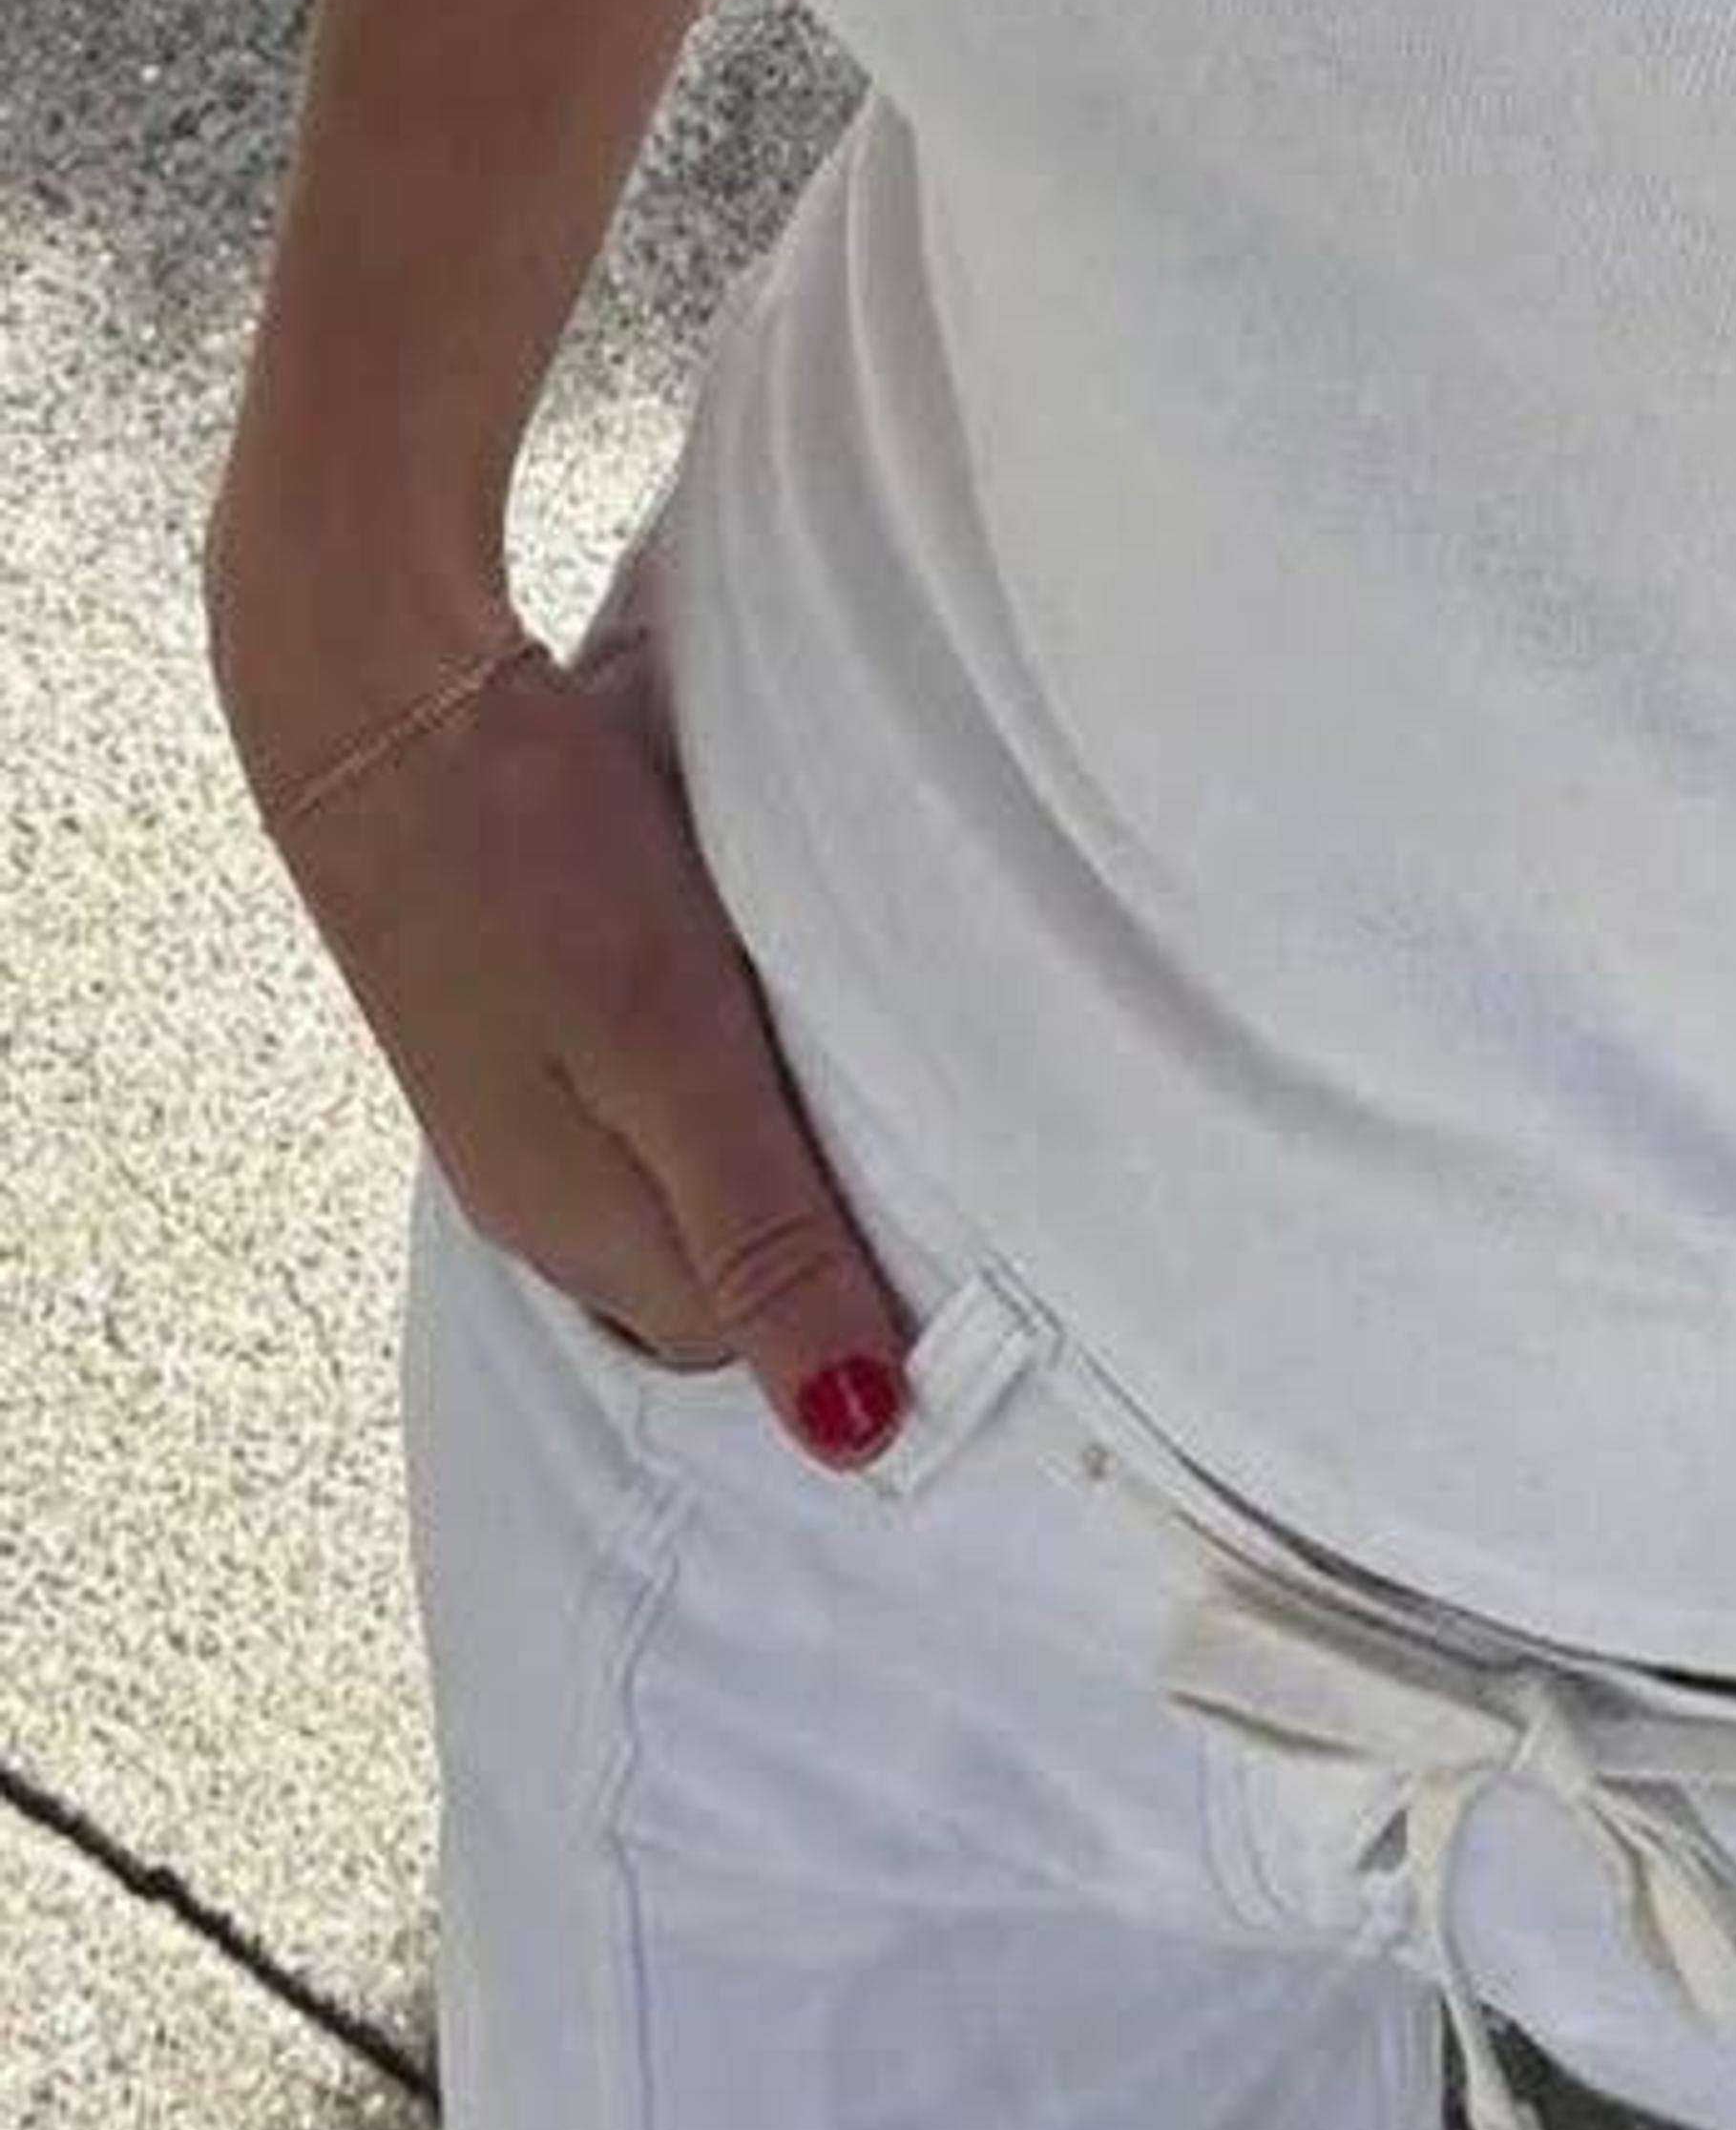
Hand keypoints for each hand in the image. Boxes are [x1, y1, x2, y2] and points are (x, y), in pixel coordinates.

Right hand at [209, 551, 912, 1465]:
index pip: (755, 1345)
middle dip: (818, 1236)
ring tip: (858, 1071)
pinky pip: (640, 1111)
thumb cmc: (534, 860)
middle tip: (931, 1143)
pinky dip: (715, 1086)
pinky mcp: (513, 1025)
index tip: (963, 1231)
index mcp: (580, 1226)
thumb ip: (764, 1234)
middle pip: (717, 1280)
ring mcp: (516, 1111)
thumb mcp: (676, 1052)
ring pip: (682, 1189)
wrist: (377, 693)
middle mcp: (537, 1197)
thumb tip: (849, 1436)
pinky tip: (757, 1011)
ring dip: (772, 1151)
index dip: (859, 1302)